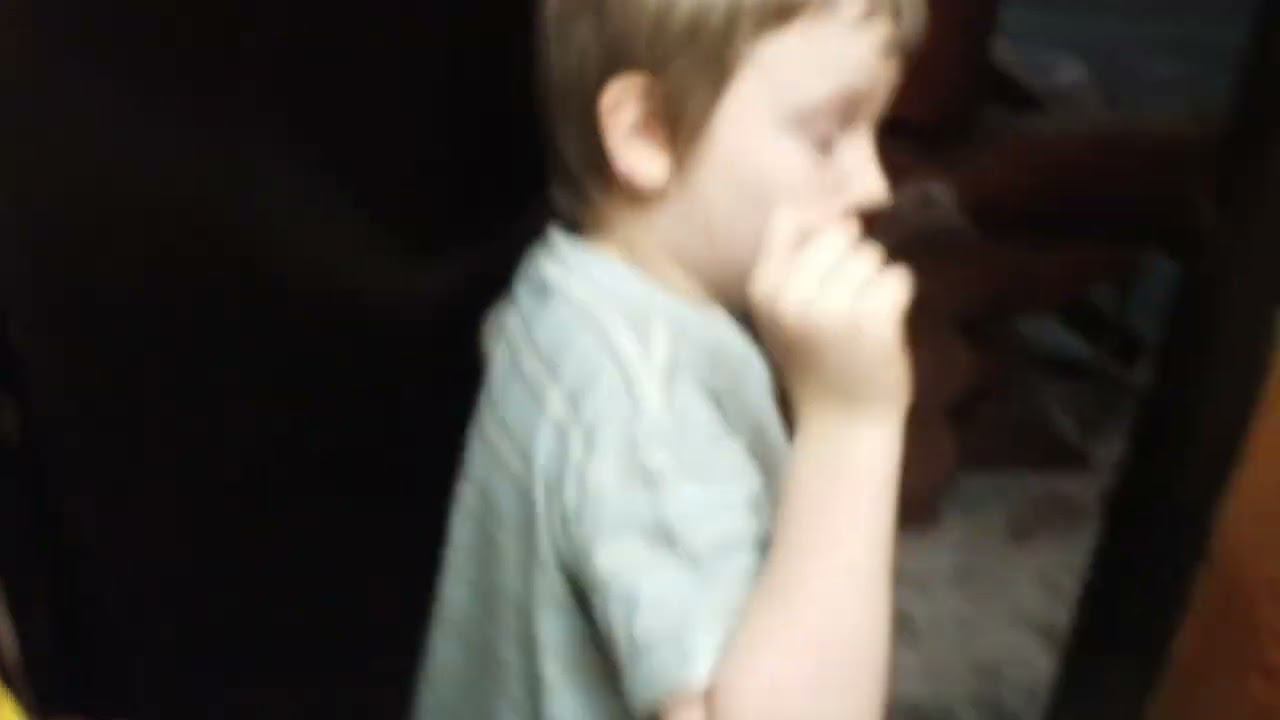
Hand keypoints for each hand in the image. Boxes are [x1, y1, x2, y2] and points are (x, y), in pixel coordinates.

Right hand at [749, 207, 915, 420]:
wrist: (842, 423)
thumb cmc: (816, 360)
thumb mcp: (783, 310)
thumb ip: (797, 260)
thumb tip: (843, 210)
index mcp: (764, 287)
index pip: (790, 216)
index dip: (821, 220)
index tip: (837, 245)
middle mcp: (791, 296)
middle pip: (841, 232)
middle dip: (855, 257)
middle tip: (848, 299)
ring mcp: (831, 309)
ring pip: (873, 255)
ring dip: (878, 280)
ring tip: (864, 318)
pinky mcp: (872, 322)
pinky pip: (899, 277)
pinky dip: (901, 296)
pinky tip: (886, 325)